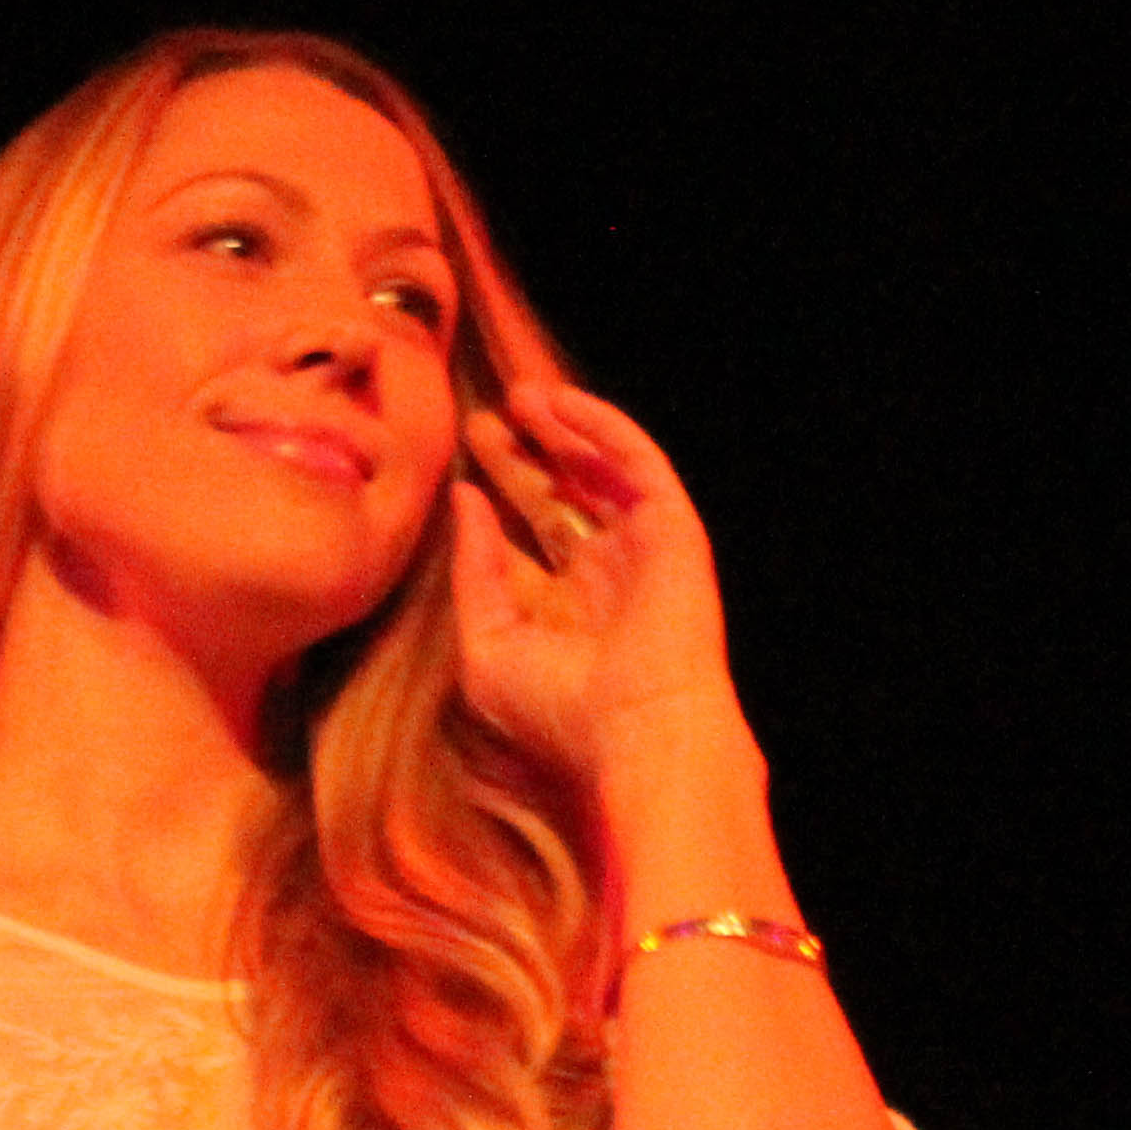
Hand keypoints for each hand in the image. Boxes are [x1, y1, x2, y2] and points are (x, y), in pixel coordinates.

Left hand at [448, 377, 739, 775]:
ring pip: (598, 473)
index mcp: (562, 613)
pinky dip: (603, 428)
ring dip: (563, 432)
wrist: (637, 731)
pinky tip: (562, 403)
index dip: (495, 499)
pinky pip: (638, 463)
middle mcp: (604, 579)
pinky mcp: (672, 529)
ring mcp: (641, 550)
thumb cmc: (557, 709)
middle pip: (559, 499)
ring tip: (520, 397)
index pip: (525, 541)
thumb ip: (475, 568)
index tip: (459, 463)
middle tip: (485, 421)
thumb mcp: (487, 643)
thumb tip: (465, 499)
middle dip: (524, 458)